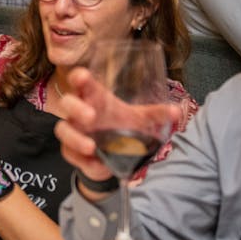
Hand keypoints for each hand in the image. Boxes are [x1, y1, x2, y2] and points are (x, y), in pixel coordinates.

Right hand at [53, 67, 180, 183]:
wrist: (112, 154)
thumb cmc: (121, 127)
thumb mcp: (138, 119)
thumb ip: (155, 114)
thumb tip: (177, 111)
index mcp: (93, 97)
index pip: (80, 81)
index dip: (79, 77)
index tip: (83, 76)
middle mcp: (79, 112)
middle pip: (67, 103)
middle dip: (76, 108)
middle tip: (91, 116)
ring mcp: (73, 131)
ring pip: (63, 130)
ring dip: (75, 138)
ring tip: (91, 147)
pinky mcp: (70, 151)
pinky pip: (69, 154)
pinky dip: (81, 159)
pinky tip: (95, 162)